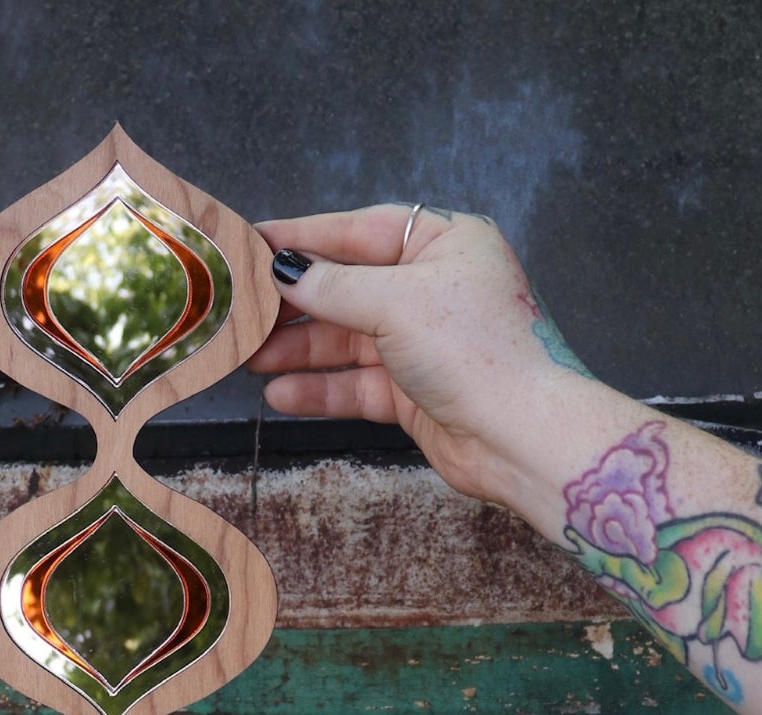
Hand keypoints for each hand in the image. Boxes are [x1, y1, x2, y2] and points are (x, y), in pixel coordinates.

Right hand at [250, 204, 595, 509]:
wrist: (519, 435)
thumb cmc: (475, 350)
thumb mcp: (396, 303)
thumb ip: (333, 287)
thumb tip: (285, 272)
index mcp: (445, 244)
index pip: (361, 231)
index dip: (305, 237)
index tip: (252, 242)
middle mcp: (434, 289)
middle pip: (349, 288)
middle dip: (295, 305)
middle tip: (241, 312)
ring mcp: (423, 343)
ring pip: (347, 340)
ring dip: (298, 351)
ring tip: (249, 358)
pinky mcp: (415, 392)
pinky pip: (356, 384)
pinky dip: (320, 389)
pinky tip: (280, 393)